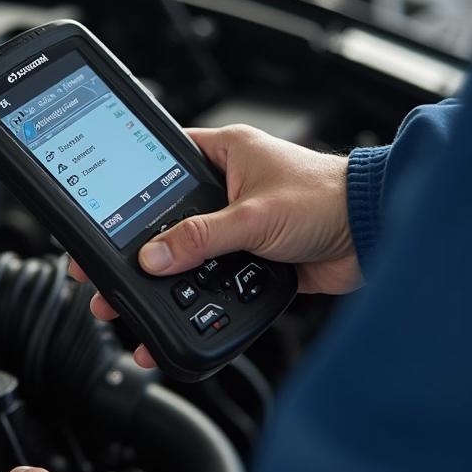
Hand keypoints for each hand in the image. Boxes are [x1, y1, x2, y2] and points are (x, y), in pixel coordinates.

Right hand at [70, 125, 360, 367]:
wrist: (376, 232)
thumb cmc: (328, 198)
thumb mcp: (254, 215)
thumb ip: (201, 237)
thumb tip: (155, 256)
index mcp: (223, 155)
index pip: (158, 166)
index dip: (124, 192)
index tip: (95, 218)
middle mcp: (227, 187)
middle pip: (166, 219)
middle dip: (136, 251)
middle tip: (102, 275)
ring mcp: (239, 225)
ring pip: (190, 254)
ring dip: (167, 280)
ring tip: (130, 305)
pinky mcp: (253, 258)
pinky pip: (215, 279)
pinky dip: (198, 297)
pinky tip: (177, 317)